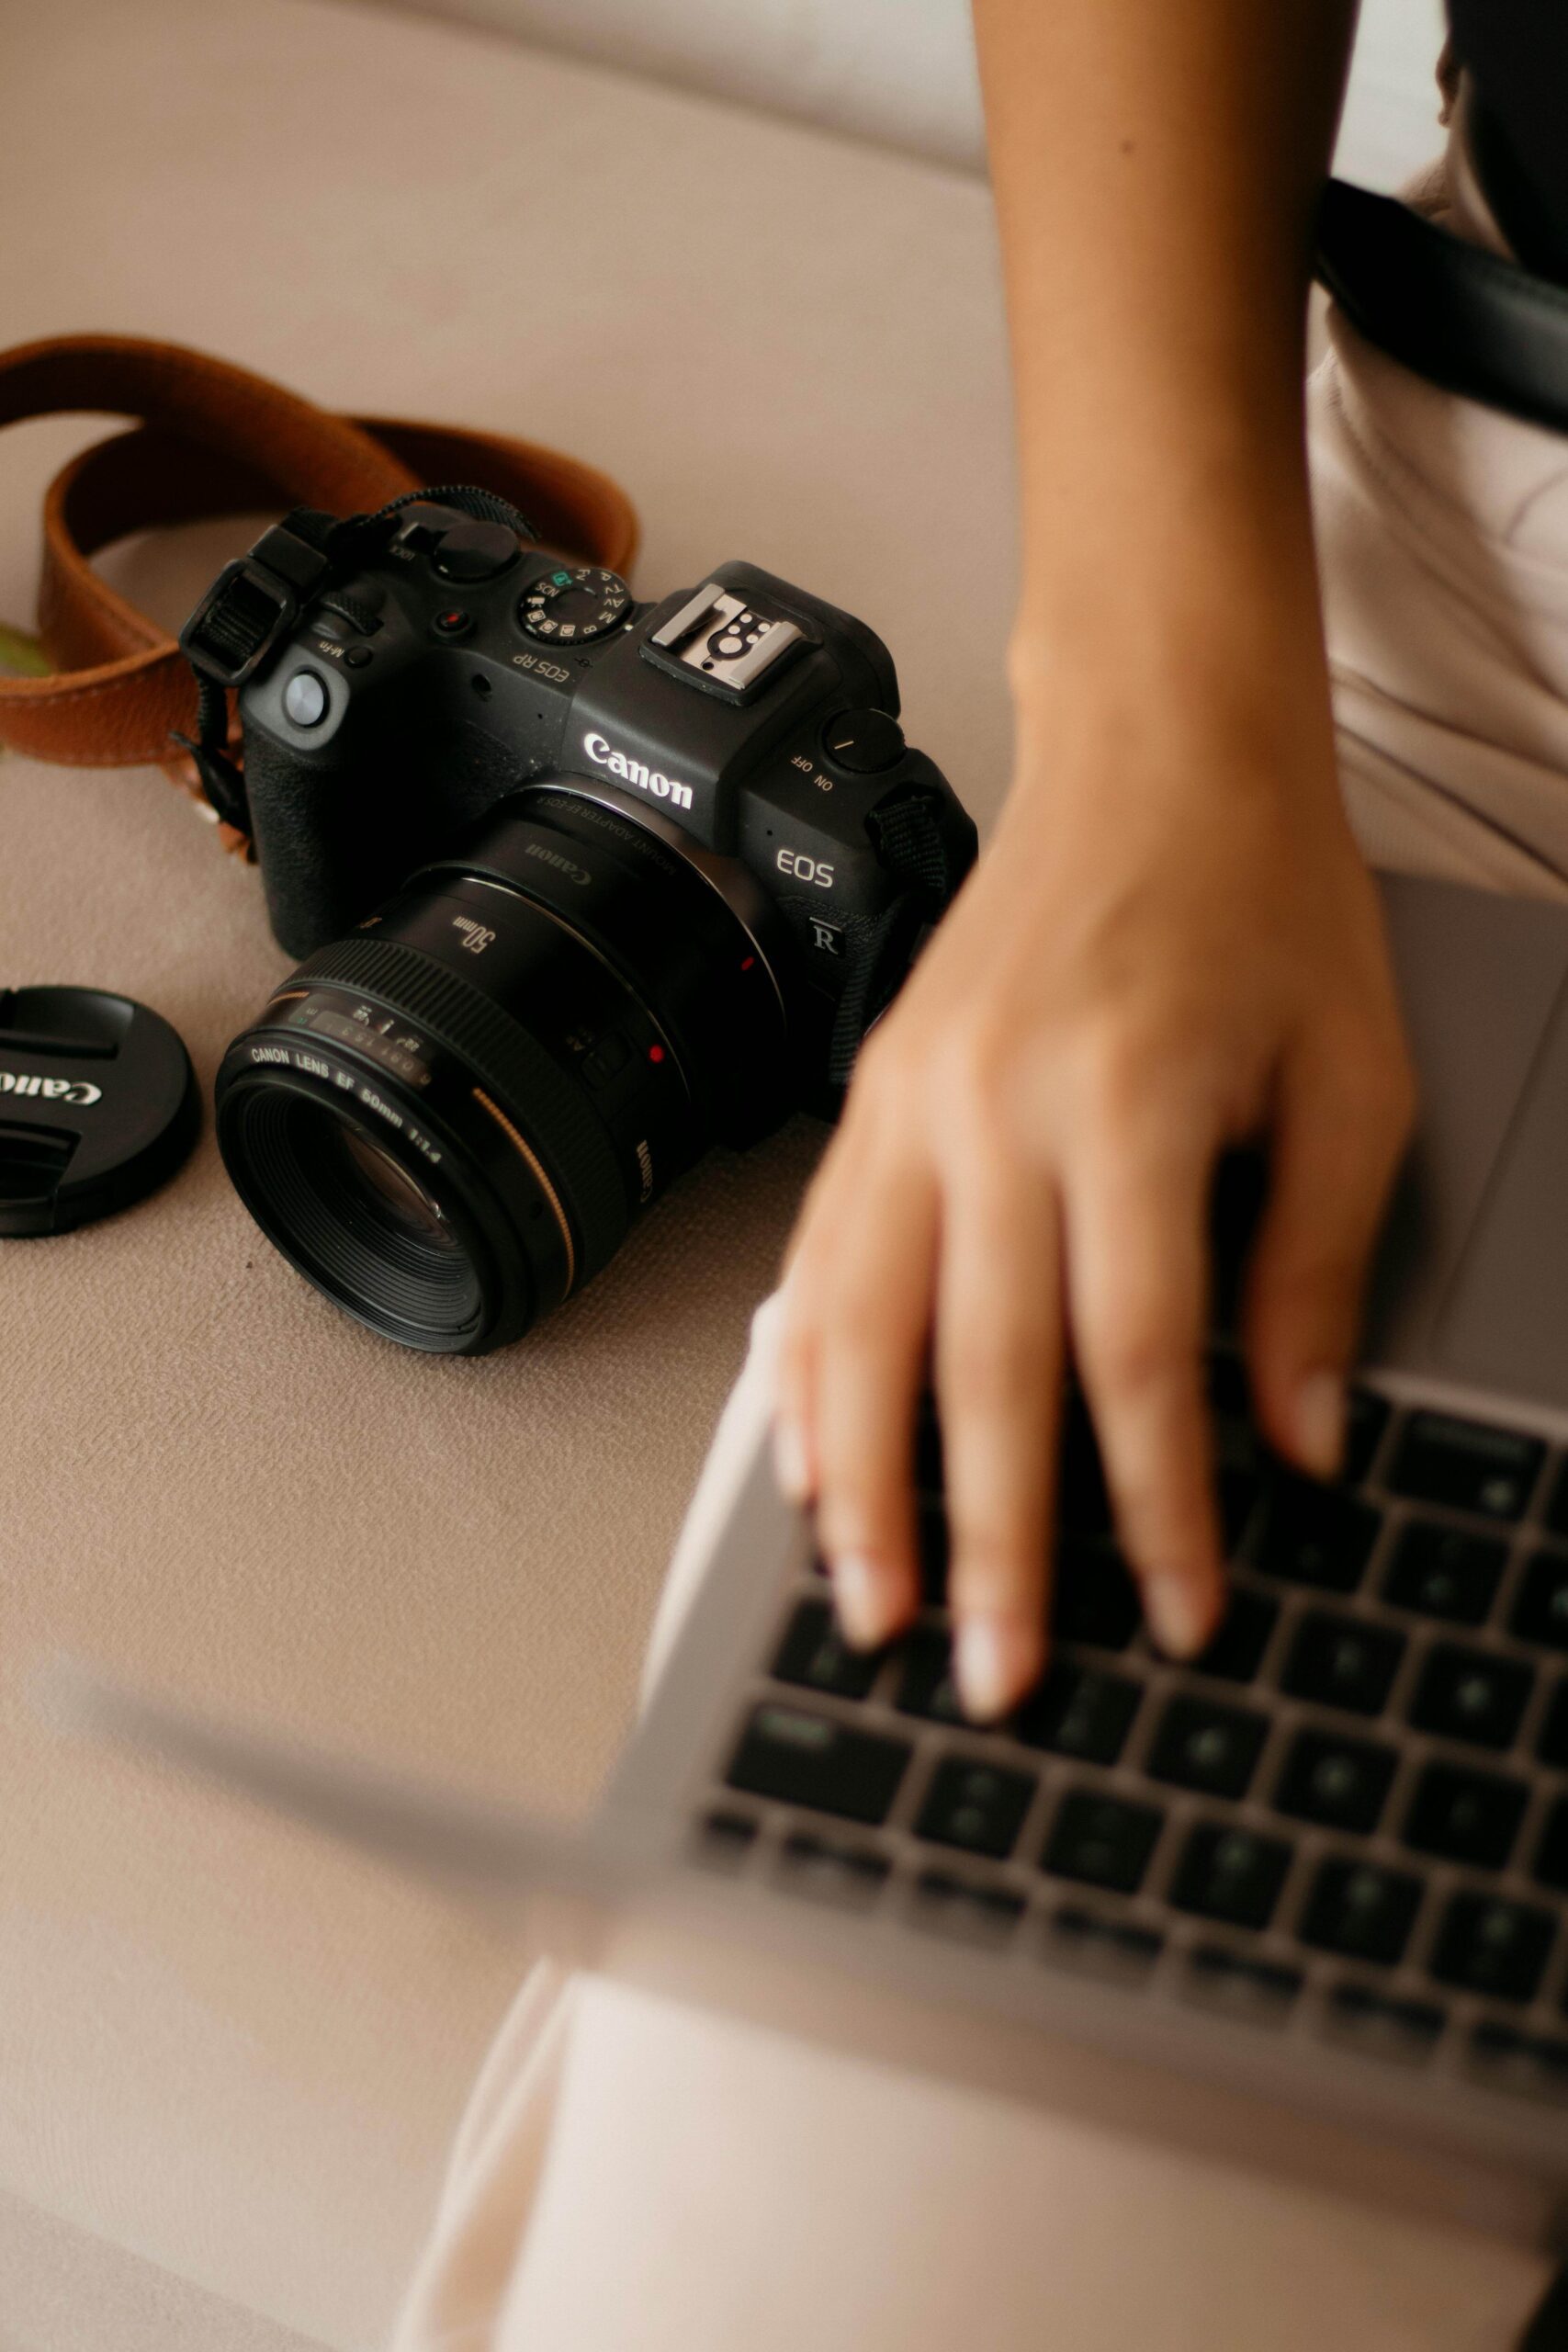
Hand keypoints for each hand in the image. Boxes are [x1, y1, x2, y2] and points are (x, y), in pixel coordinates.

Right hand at [773, 635, 1414, 1719]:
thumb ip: (1318, 1268)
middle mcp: (993, 1107)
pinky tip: (802, 1459)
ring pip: (857, 1330)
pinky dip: (801, 1377)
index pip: (1135, 1359)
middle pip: (977, 1371)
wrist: (1156, 753)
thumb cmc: (1263, 900)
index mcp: (1126, 1102)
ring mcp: (910, 1100)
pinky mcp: (870, 1094)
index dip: (1157, 1507)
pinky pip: (816, 1260)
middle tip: (991, 1674)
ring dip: (860, 1485)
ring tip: (869, 1604)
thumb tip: (1298, 1437)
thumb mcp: (1352, 1079)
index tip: (1179, 1609)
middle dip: (988, 1544)